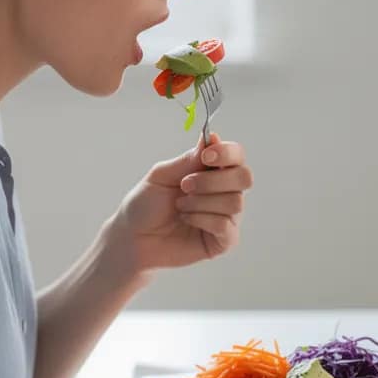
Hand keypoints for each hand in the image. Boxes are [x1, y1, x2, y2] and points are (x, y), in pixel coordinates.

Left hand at [104, 132, 251, 273]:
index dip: (227, 153)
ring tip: (180, 207)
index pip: (236, 156)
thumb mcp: (161, 175)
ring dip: (201, 202)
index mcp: (212, 171)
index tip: (207, 156)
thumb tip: (212, 137)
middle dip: (212, 180)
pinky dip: (201, 219)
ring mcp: (227, 216)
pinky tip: (187, 220)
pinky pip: (225, 225)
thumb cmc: (146, 205)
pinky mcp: (223, 240)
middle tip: (185, 185)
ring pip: (234, 202)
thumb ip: (189, 159)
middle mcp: (225, 192)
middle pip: (244, 177)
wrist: (133, 237)